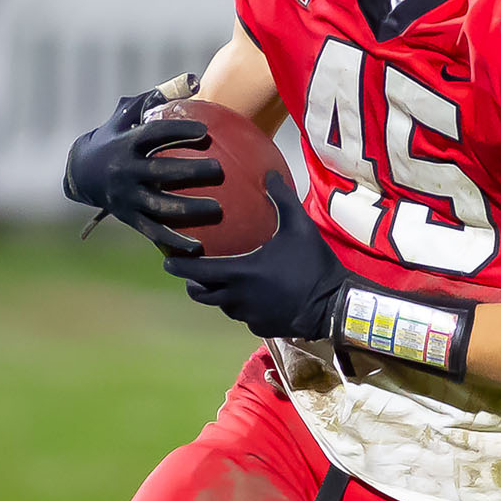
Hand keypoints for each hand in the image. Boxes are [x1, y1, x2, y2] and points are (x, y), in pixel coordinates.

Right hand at [62, 80, 220, 255]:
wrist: (80, 174)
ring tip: (218, 210)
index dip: (179, 131)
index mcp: (126, 143)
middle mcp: (125, 170)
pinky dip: (175, 241)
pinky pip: (154, 231)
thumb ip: (157, 97)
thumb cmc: (115, 137)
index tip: (204, 131)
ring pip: (160, 205)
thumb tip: (195, 80)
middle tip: (219, 170)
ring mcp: (126, 197)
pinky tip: (199, 247)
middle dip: (190, 171)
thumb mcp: (127, 114)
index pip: (154, 134)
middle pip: (161, 170)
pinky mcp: (129, 218)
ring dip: (189, 208)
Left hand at [162, 173, 348, 339]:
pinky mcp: (261, 327)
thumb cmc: (313, 264)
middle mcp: (238, 297)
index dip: (179, 267)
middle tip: (191, 274)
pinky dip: (241, 307)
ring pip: (222, 306)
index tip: (167, 261)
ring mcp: (249, 315)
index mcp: (240, 272)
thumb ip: (281, 199)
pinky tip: (250, 298)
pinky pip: (243, 317)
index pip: (198, 271)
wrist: (333, 305)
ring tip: (219, 284)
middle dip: (193, 284)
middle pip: (203, 294)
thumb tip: (270, 173)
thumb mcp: (299, 226)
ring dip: (217, 295)